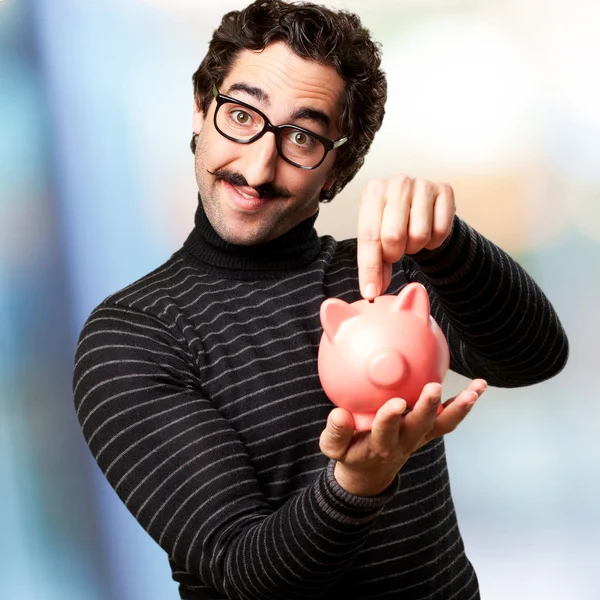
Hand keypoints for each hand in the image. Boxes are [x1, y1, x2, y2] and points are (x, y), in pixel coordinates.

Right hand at [319, 379, 486, 496]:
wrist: (370, 472)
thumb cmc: (350, 452)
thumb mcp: (334, 447)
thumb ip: (336, 432)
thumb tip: (339, 414)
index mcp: (379, 445)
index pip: (384, 432)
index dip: (390, 419)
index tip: (396, 404)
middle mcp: (405, 441)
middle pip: (420, 426)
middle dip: (428, 407)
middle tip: (433, 387)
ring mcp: (420, 436)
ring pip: (443, 424)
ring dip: (459, 408)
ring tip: (474, 390)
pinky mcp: (429, 431)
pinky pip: (449, 419)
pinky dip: (463, 405)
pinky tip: (478, 387)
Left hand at [357, 175, 455, 299]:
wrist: (420, 204)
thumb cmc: (391, 221)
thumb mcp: (376, 237)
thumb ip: (374, 263)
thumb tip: (373, 291)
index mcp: (372, 192)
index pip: (369, 236)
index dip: (370, 268)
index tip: (371, 292)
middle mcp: (397, 184)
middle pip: (394, 236)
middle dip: (394, 254)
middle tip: (394, 252)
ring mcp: (422, 184)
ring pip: (419, 235)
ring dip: (414, 247)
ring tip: (410, 238)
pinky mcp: (445, 190)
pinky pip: (441, 231)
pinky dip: (433, 241)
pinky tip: (428, 232)